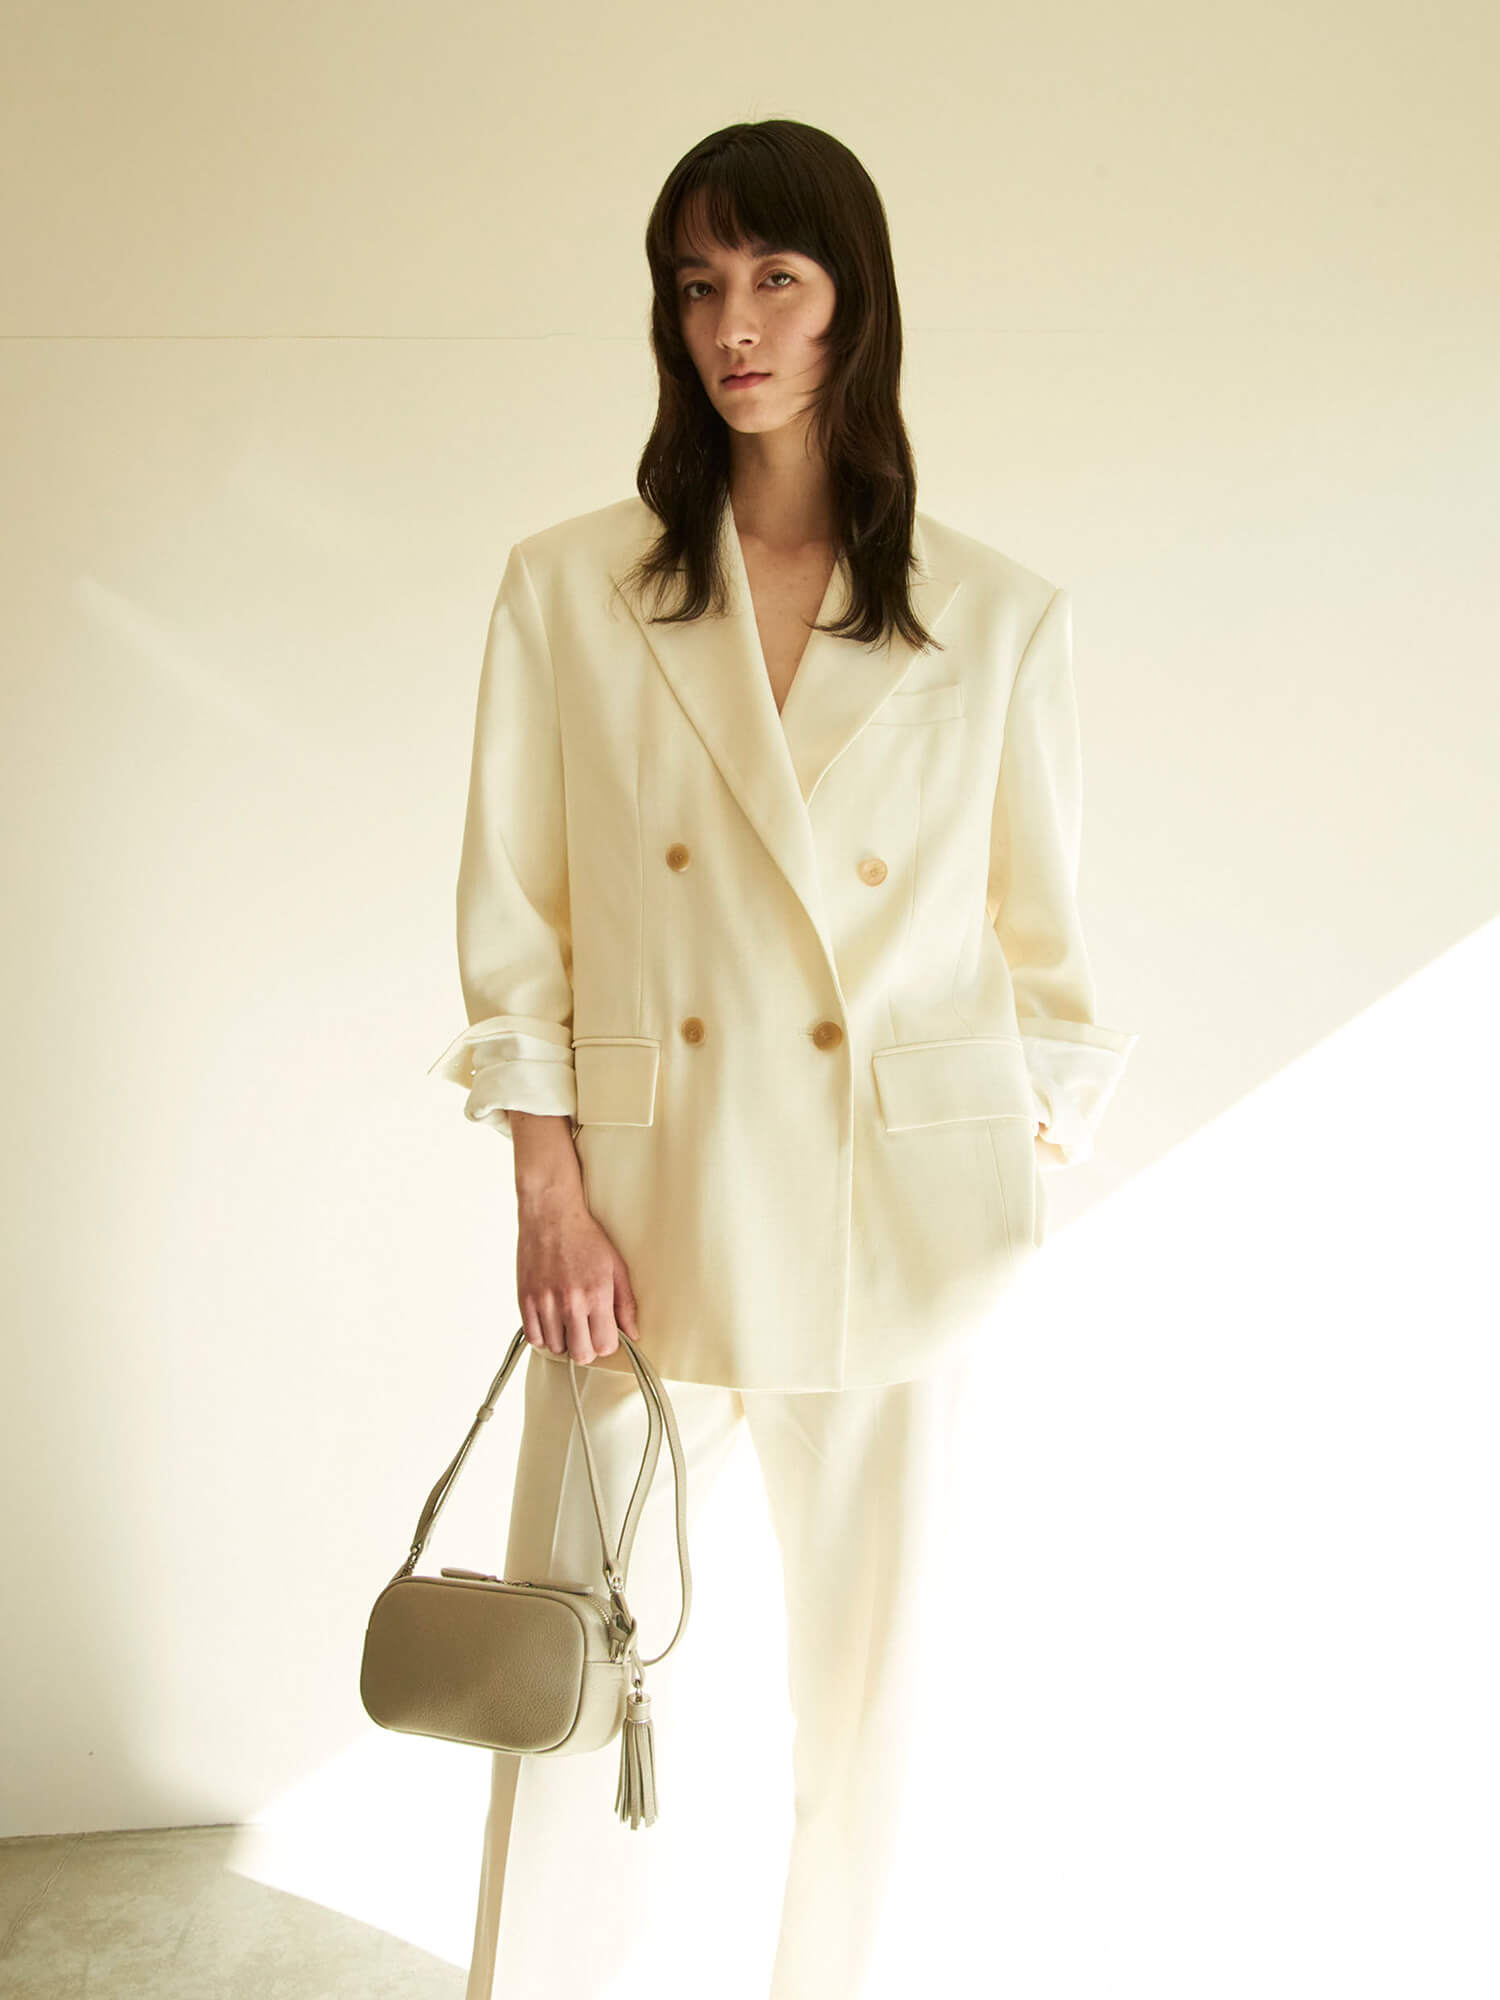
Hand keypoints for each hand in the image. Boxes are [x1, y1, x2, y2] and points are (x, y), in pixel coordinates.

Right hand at [515, 1185, 639, 1362]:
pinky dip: (544, 1336)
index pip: (604, 1346)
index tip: (604, 1333)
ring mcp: (545, 1302)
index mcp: (597, 1295)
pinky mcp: (526, 1300)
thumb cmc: (585, 1238)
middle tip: (587, 1331)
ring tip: (568, 1321)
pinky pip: (534, 1338)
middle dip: (587, 1347)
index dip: (607, 1344)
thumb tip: (632, 1334)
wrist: (551, 1215)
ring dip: (564, 1340)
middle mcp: (570, 1302)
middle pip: (580, 1354)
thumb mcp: (616, 1267)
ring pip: (556, 1348)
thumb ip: (626, 1304)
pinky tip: (551, 1321)